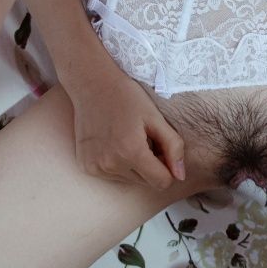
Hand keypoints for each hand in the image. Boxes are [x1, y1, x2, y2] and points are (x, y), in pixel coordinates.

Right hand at [60, 47, 185, 188]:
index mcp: (131, 152)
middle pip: (145, 182)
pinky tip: (112, 142)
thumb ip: (173, 146)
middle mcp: (111, 165)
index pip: (161, 182)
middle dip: (150, 165)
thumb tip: (180, 176)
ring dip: (132, 165)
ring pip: (129, 180)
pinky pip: (111, 175)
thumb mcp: (156, 117)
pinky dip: (116, 163)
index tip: (161, 149)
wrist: (92, 85)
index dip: (167, 168)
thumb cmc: (126, 97)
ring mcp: (96, 167)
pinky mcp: (86, 166)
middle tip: (143, 139)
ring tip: (126, 138)